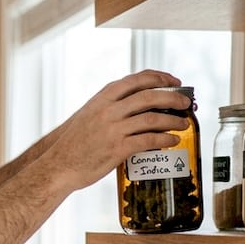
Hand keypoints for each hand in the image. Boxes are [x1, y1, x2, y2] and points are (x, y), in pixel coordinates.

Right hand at [46, 70, 191, 190]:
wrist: (58, 165)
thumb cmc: (74, 143)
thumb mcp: (89, 115)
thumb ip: (110, 107)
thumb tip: (138, 104)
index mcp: (103, 98)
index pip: (137, 79)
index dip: (160, 77)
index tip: (174, 81)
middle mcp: (109, 110)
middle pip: (149, 96)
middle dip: (173, 97)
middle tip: (186, 102)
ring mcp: (113, 129)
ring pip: (153, 118)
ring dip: (173, 120)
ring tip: (183, 123)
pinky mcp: (117, 149)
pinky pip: (148, 140)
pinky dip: (165, 139)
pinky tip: (172, 140)